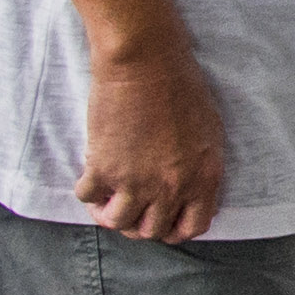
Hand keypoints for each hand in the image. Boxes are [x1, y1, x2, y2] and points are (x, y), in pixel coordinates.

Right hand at [76, 49, 229, 243]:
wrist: (146, 62)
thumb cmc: (180, 86)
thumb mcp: (208, 131)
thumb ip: (198, 167)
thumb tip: (185, 191)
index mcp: (204, 177)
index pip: (193, 226)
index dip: (174, 228)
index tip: (161, 219)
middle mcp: (173, 187)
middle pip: (152, 231)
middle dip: (138, 225)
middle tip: (128, 208)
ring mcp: (137, 182)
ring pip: (118, 224)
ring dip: (108, 215)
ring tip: (104, 200)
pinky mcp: (104, 169)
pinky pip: (88, 199)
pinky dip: (87, 193)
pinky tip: (90, 179)